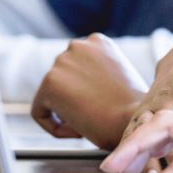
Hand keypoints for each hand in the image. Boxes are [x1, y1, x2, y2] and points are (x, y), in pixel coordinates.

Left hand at [31, 33, 148, 148]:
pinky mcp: (49, 84)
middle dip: (73, 98)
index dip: (85, 89)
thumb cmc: (132, 106)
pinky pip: (39, 112)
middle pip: (61, 78)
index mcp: (96, 41)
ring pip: (50, 95)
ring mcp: (62, 62)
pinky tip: (76, 131)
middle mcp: (77, 46)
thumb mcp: (119, 76)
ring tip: (87, 122)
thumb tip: (80, 89)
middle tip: (91, 113)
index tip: (97, 103)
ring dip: (64, 111)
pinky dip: (53, 126)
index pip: (76, 66)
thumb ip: (98, 73)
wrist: (133, 118)